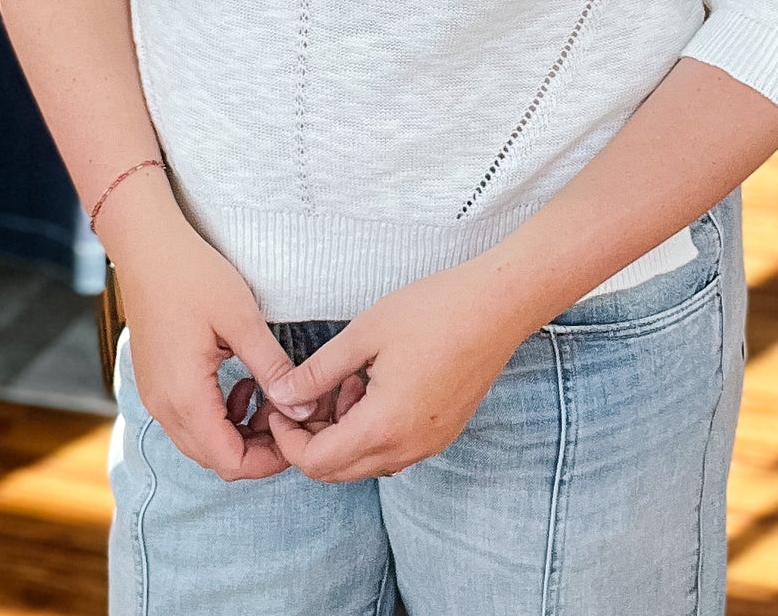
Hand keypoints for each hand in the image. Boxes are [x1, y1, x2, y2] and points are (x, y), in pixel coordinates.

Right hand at [113, 213, 321, 483]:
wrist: (146, 248)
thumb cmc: (192, 275)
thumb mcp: (242, 319)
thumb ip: (272, 368)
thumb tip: (302, 408)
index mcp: (185, 397)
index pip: (230, 462)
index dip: (269, 459)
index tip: (296, 428)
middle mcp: (164, 407)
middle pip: (216, 459)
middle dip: (258, 446)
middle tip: (289, 410)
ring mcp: (155, 397)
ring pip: (202, 442)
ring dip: (239, 431)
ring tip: (268, 395)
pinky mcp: (155, 384)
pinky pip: (189, 421)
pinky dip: (219, 416)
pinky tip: (241, 383)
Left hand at [260, 262, 527, 482]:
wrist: (497, 305)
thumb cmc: (433, 311)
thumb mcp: (364, 334)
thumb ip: (318, 372)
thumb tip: (284, 398)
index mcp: (383, 427)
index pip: (317, 462)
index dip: (288, 440)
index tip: (280, 406)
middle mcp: (408, 448)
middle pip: (339, 470)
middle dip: (312, 439)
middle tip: (305, 394)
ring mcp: (429, 444)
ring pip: (367, 461)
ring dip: (342, 434)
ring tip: (342, 382)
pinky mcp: (443, 432)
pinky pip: (394, 448)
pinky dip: (371, 430)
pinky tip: (372, 386)